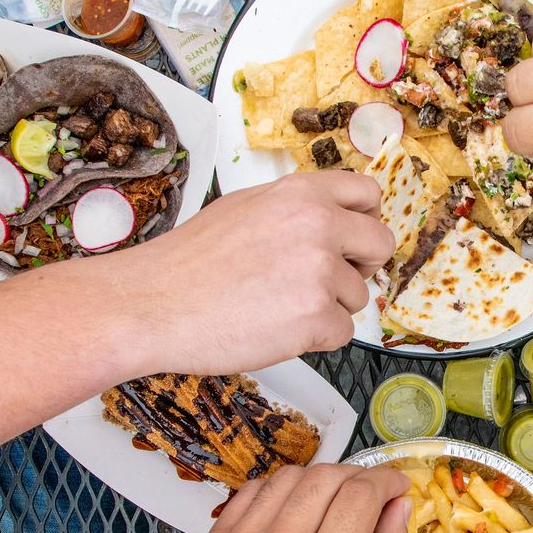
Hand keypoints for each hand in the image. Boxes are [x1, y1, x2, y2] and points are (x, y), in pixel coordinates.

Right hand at [101, 172, 393, 376]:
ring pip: (358, 296)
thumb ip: (294, 211)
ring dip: (327, 307)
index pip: (368, 194)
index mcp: (300, 193)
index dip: (363, 221)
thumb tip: (331, 221)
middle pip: (380, 244)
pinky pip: (343, 333)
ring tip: (276, 306)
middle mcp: (317, 225)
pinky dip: (315, 339)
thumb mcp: (245, 209)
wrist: (151, 304)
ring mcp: (319, 271)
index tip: (352, 240)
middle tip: (326, 281)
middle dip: (361, 266)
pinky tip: (276, 329)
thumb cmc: (187, 264)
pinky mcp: (315, 316)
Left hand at [177, 464, 410, 532]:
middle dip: (356, 476)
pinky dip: (278, 492)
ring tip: (330, 503)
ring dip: (317, 481)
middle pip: (326, 476)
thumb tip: (399, 507)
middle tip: (367, 494)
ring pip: (287, 477)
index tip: (395, 485)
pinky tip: (291, 512)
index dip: (386, 481)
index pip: (362, 493)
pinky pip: (250, 493)